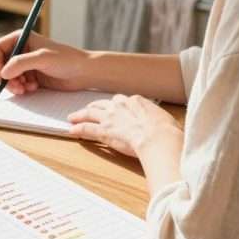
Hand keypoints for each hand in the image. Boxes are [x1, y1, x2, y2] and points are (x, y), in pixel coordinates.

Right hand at [0, 31, 88, 95]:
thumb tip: (3, 73)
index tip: (1, 76)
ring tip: (24, 89)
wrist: (83, 72)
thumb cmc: (67, 59)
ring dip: (13, 85)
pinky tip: (33, 87)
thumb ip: (21, 63)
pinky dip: (21, 88)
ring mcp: (25, 64)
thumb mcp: (43, 58)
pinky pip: (16, 84)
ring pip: (7, 77)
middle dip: (4, 77)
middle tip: (14, 87)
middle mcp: (20, 50)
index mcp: (21, 38)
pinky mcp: (30, 76)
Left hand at [67, 93, 181, 158]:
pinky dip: (78, 129)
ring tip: (73, 117)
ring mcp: (111, 118)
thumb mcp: (165, 120)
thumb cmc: (166, 131)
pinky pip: (87, 129)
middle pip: (103, 104)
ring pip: (91, 113)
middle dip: (94, 106)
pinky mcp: (104, 131)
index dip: (115, 106)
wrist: (158, 137)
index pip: (121, 101)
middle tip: (88, 109)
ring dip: (80, 115)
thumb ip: (158, 121)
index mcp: (137, 101)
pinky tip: (72, 131)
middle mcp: (121, 106)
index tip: (112, 108)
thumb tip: (164, 127)